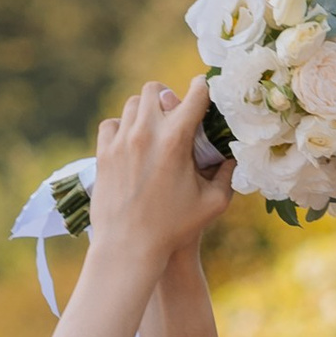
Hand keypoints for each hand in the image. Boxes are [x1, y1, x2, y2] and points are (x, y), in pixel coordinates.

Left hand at [90, 80, 231, 281]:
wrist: (128, 248)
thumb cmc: (174, 229)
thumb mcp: (213, 204)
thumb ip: (228, 176)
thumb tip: (232, 157)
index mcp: (176, 140)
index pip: (195, 94)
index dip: (204, 88)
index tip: (206, 93)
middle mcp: (146, 133)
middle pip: (156, 89)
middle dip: (168, 97)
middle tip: (174, 114)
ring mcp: (121, 141)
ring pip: (132, 104)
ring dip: (145, 111)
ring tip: (153, 129)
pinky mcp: (103, 153)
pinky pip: (111, 124)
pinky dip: (122, 127)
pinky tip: (130, 142)